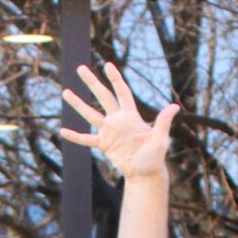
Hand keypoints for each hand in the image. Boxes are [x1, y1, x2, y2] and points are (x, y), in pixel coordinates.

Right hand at [60, 60, 177, 181]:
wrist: (145, 172)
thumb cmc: (155, 156)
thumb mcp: (160, 139)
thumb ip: (163, 122)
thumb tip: (174, 107)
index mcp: (131, 115)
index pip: (121, 92)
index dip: (115, 79)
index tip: (107, 64)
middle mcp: (118, 120)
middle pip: (102, 96)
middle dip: (92, 82)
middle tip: (80, 68)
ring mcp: (109, 132)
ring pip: (90, 114)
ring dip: (78, 104)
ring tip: (65, 92)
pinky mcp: (103, 145)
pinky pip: (86, 139)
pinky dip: (75, 136)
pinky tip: (62, 131)